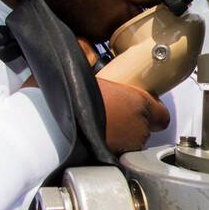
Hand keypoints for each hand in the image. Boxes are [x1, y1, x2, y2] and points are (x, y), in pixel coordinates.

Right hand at [22, 39, 169, 151]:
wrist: (46, 130)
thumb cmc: (64, 99)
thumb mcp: (75, 68)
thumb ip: (85, 56)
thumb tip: (85, 47)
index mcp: (138, 104)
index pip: (162, 114)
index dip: (153, 109)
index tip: (138, 102)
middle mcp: (138, 129)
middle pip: (144, 128)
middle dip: (131, 120)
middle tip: (111, 110)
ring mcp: (125, 149)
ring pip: (130, 142)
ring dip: (119, 134)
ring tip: (97, 125)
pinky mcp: (110, 162)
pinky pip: (116, 153)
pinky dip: (107, 147)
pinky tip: (90, 138)